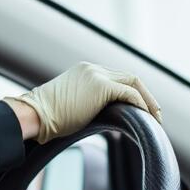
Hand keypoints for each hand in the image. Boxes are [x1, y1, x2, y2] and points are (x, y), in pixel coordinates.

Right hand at [3, 62, 161, 144]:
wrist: (34, 115)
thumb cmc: (44, 117)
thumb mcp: (68, 105)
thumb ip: (85, 105)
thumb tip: (94, 120)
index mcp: (85, 71)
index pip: (116, 77)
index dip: (132, 93)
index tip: (140, 109)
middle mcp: (92, 69)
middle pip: (129, 77)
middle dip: (145, 96)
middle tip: (154, 115)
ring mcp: (96, 75)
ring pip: (133, 82)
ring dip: (147, 100)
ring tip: (155, 119)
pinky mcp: (100, 86)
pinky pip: (130, 93)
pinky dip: (141, 104)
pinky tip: (145, 117)